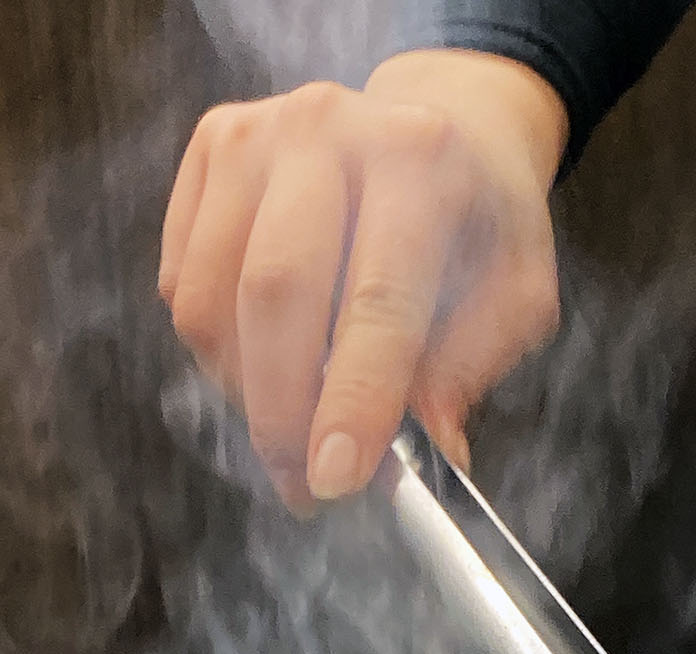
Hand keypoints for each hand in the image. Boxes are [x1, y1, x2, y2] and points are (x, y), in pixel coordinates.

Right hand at [159, 51, 567, 512]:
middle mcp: (327, 128)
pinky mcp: (207, 150)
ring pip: (210, 301)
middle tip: (304, 488)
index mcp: (419, 159)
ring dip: (242, 394)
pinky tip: (265, 361)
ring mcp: (255, 133)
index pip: (376, 302)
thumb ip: (470, 370)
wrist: (439, 123)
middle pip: (274, 295)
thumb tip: (431, 452)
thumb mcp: (514, 292)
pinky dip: (216, 352)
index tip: (337, 479)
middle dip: (282, 415)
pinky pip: (181, 286)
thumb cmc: (477, 223)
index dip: (353, 401)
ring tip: (290, 429)